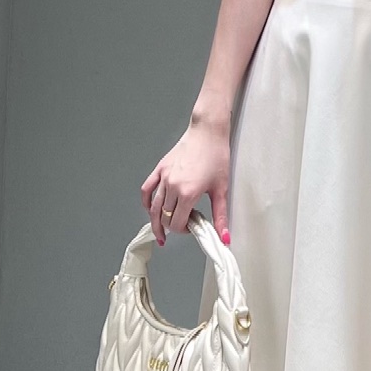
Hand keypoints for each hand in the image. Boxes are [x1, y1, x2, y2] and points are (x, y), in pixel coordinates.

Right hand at [141, 112, 230, 247]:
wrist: (208, 132)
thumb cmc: (216, 155)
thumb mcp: (221, 189)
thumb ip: (220, 216)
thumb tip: (224, 237)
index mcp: (187, 193)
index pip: (176, 223)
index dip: (183, 231)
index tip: (191, 228)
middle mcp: (172, 186)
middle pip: (164, 217)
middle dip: (171, 227)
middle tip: (180, 229)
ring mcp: (164, 177)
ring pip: (154, 207)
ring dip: (156, 221)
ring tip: (160, 232)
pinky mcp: (160, 169)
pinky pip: (147, 190)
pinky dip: (147, 202)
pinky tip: (151, 209)